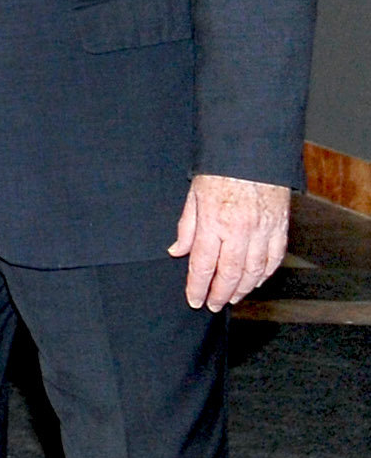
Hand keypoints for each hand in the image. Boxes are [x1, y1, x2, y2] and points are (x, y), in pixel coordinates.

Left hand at [171, 171, 290, 310]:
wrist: (255, 152)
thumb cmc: (221, 171)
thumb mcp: (194, 195)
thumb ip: (186, 227)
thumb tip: (177, 252)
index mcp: (214, 223)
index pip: (203, 264)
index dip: (198, 287)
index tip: (194, 300)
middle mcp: (240, 230)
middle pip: (230, 273)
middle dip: (220, 294)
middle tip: (212, 305)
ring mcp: (264, 230)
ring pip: (255, 271)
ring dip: (243, 288)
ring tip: (231, 297)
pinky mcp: (280, 227)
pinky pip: (274, 258)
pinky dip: (265, 274)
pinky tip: (256, 281)